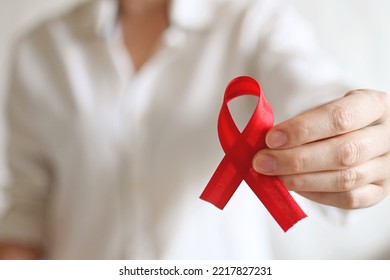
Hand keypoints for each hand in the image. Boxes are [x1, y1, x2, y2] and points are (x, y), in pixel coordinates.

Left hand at [252, 89, 389, 208]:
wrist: (360, 131)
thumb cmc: (334, 117)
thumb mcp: (325, 104)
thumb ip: (303, 120)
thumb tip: (268, 142)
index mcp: (374, 105)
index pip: (339, 117)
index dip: (303, 130)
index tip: (271, 139)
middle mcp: (388, 136)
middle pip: (343, 152)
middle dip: (297, 160)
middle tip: (263, 162)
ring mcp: (388, 166)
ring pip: (346, 180)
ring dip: (303, 181)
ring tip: (274, 176)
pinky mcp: (380, 190)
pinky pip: (350, 199)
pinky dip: (318, 195)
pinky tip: (294, 187)